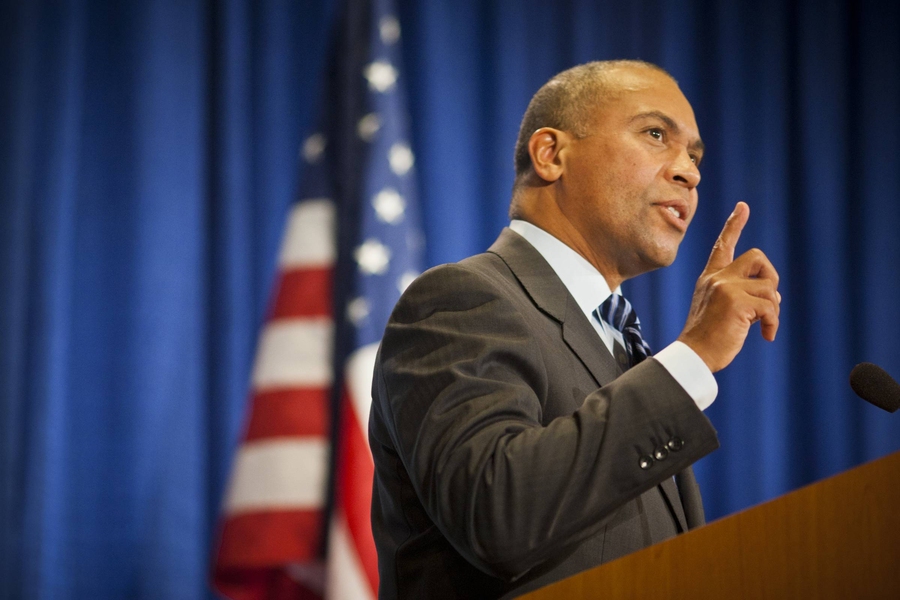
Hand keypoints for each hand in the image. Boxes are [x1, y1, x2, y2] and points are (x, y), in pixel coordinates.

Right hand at [677, 202, 780, 372]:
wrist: (694, 356)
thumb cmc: (708, 338)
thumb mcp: (719, 308)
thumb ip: (739, 294)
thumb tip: (774, 294)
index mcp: (710, 278)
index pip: (723, 245)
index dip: (734, 225)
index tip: (743, 206)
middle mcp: (717, 278)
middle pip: (757, 257)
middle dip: (771, 277)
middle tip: (768, 303)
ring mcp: (726, 288)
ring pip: (769, 288)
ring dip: (773, 311)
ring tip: (763, 327)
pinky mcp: (737, 303)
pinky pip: (771, 307)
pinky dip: (773, 323)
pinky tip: (766, 336)